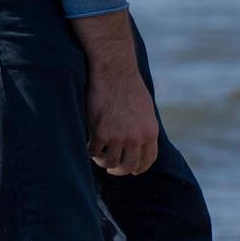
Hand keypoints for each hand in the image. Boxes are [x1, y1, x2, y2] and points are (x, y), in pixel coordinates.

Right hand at [69, 12, 161, 176]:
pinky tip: (89, 145)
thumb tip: (140, 145)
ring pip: (110, 163)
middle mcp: (136, 138)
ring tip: (99, 156)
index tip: (131, 169)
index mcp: (150, 132)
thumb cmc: (129, 87)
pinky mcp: (100, 133)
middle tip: (112, 167)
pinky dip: (90, 151)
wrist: (114, 71)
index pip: (148, 160)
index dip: (139, 168)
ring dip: (103, 162)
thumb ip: (144, 128)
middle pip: (129, 167)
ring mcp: (118, 137)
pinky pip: (93, 152)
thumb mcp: (146, 110)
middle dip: (120, 170)